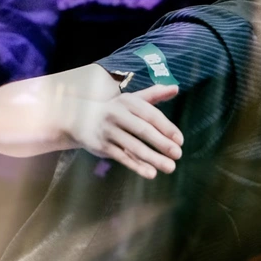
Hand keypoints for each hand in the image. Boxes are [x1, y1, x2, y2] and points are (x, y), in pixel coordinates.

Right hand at [66, 83, 183, 179]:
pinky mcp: (102, 146)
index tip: (180, 140)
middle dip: (162, 143)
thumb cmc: (115, 110)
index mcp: (128, 101)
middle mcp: (117, 114)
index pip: (150, 115)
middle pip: (143, 130)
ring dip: (153, 158)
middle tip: (178, 154)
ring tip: (170, 167)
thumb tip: (176, 87)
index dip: (166, 127)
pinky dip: (137, 166)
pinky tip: (151, 173)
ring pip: (133, 147)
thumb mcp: (132, 99)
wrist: (80, 119)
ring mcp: (108, 131)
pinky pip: (122, 157)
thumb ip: (154, 94)